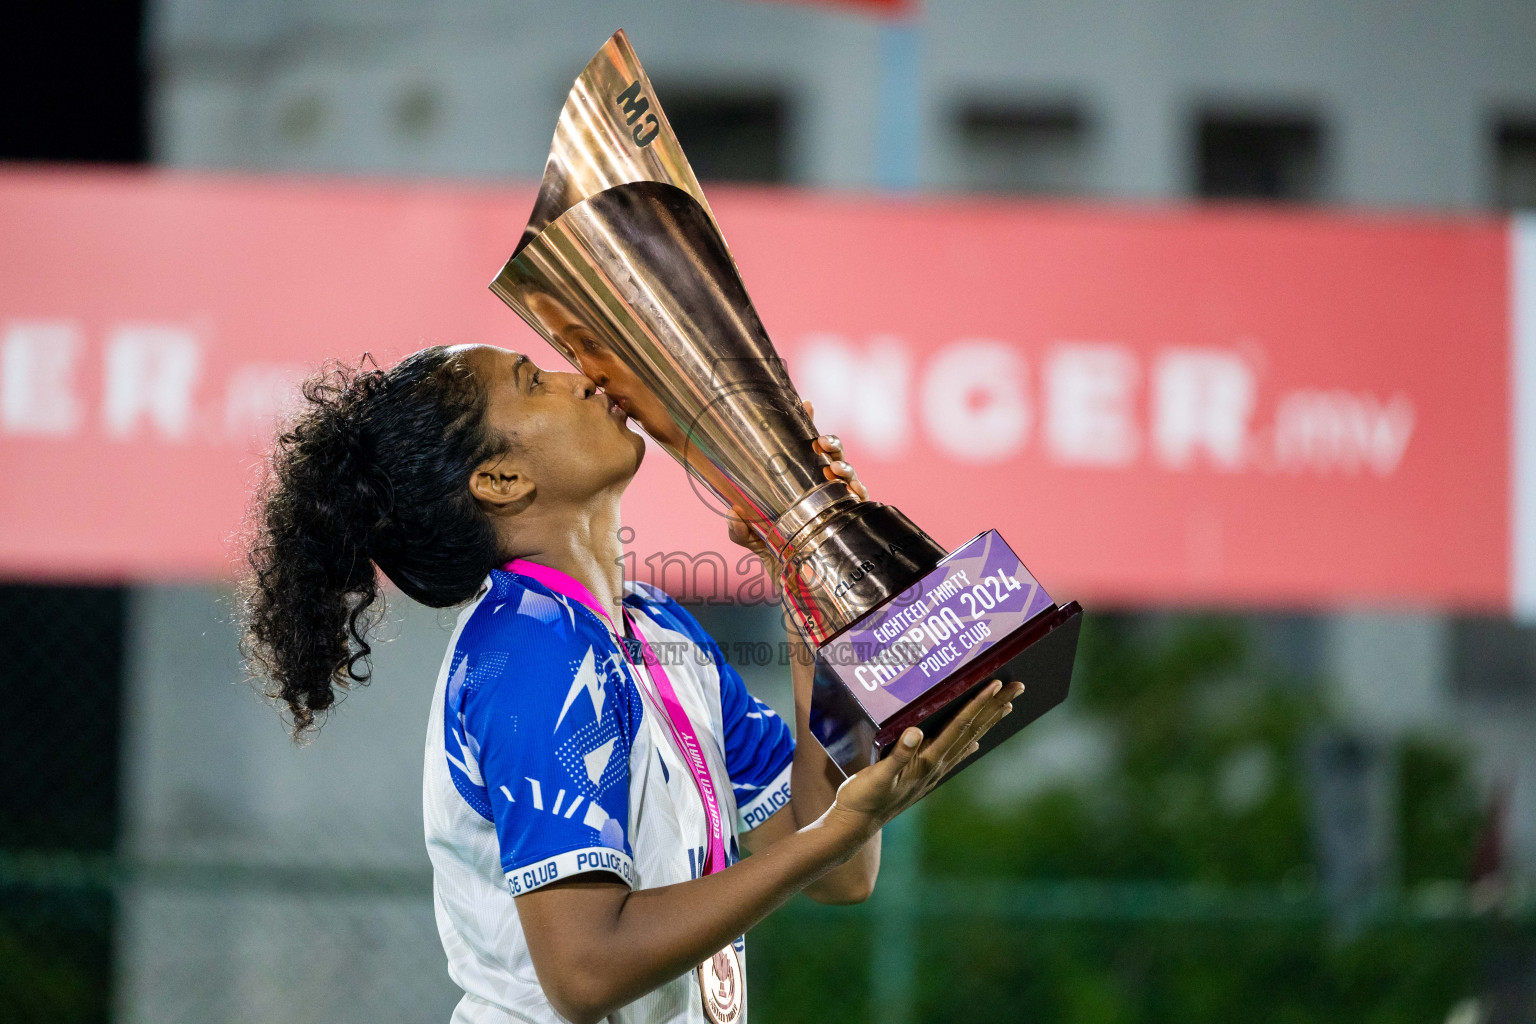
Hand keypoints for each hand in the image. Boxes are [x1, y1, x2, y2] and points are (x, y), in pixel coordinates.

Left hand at [726, 399, 866, 577]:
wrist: (791, 584)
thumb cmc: (772, 551)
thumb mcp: (749, 537)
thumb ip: (738, 527)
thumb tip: (734, 512)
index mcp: (798, 480)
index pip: (804, 446)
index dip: (807, 423)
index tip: (807, 403)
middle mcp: (821, 486)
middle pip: (832, 453)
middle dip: (831, 442)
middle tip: (822, 442)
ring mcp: (838, 501)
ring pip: (848, 473)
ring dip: (844, 464)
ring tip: (834, 467)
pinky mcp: (850, 519)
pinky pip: (860, 499)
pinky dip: (858, 490)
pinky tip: (852, 489)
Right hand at [827, 679, 1024, 835]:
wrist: (856, 825)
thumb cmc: (864, 799)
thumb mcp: (878, 775)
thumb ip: (898, 755)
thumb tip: (915, 732)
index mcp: (928, 761)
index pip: (958, 727)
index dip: (977, 704)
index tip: (994, 685)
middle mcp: (937, 766)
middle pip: (972, 731)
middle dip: (994, 708)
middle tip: (1018, 687)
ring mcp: (933, 773)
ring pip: (968, 741)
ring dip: (988, 721)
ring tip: (1006, 705)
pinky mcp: (924, 777)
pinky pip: (954, 756)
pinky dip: (968, 744)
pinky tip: (976, 744)